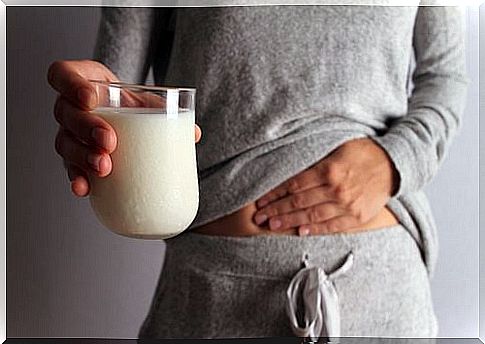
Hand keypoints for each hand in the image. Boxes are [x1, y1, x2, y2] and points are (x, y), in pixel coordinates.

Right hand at [48, 59, 201, 196]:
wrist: (128, 119)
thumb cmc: (132, 104)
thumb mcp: (146, 101)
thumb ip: (166, 110)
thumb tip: (195, 134)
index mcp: (83, 82)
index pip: (62, 75)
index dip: (71, 85)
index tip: (91, 99)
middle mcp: (70, 107)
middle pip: (66, 113)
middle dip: (87, 128)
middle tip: (110, 141)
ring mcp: (69, 134)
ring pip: (65, 143)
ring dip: (83, 156)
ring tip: (104, 168)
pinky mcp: (74, 157)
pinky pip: (69, 168)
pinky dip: (77, 178)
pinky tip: (84, 189)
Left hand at [252, 138, 398, 235]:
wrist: (396, 165)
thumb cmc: (365, 152)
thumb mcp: (338, 148)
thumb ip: (317, 161)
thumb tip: (292, 170)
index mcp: (328, 169)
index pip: (294, 185)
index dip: (275, 194)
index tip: (261, 200)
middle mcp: (335, 189)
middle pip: (298, 202)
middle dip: (276, 210)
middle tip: (259, 217)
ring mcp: (347, 205)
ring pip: (311, 216)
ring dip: (289, 222)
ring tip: (272, 226)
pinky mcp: (357, 217)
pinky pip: (332, 226)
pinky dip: (315, 230)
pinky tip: (300, 232)